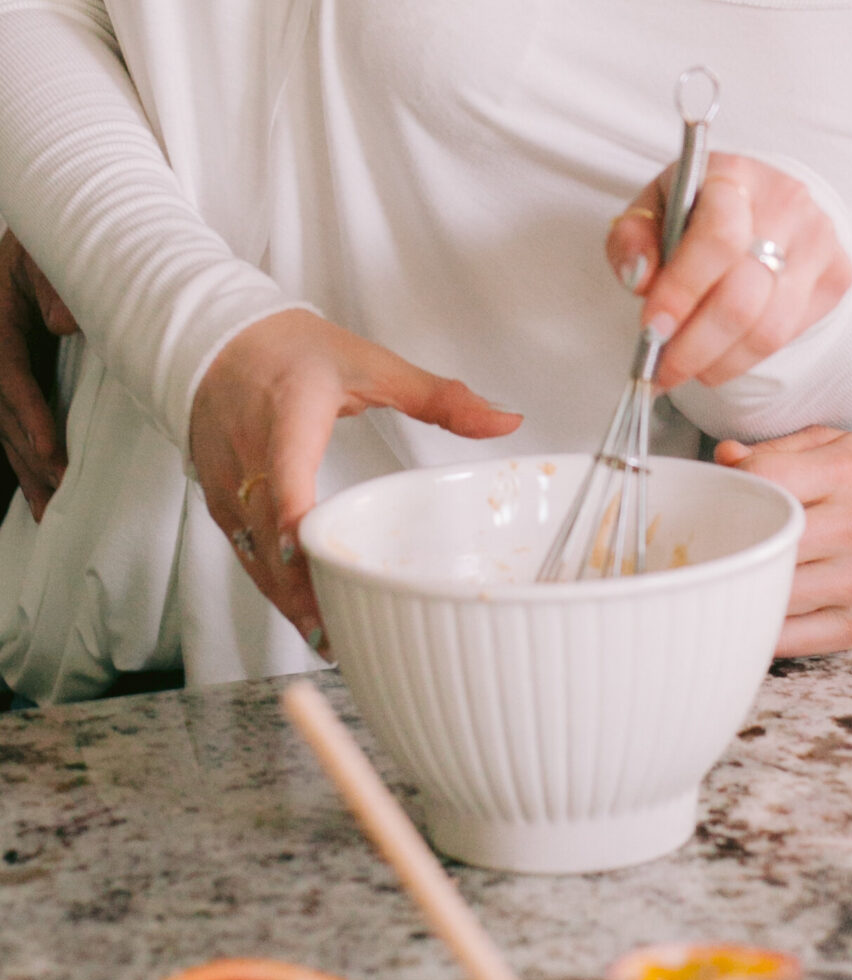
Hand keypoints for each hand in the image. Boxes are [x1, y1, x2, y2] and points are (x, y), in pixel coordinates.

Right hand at [0, 233, 78, 518]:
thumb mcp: (48, 250)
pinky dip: (25, 454)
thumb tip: (67, 323)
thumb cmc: (49, 240)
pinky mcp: (10, 373)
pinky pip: (10, 421)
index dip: (30, 414)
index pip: (8, 374)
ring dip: (26, 468)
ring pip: (3, 426)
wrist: (43, 228)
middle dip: (30, 453)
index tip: (51, 450)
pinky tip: (41, 490)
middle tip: (61, 489)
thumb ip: (56, 283)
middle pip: (2, 412)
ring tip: (48, 511)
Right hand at [189, 309, 521, 649]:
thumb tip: (506, 420)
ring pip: (253, 552)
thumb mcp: (371, 363)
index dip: (296, 520)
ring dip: (286, 597)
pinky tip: (302, 612)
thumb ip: (441, 397)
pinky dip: (271, 584)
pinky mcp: (218, 500)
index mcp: (289, 416)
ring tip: (328, 639)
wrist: (217, 340)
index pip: (287, 473)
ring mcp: (227, 482)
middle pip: (270, 532)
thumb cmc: (292, 351)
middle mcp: (250, 454)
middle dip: (300, 586)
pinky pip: (244, 550)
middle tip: (339, 631)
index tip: (310, 557)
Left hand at [606, 154, 851, 391]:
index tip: (651, 330)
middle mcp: (786, 203)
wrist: (760, 202)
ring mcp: (819, 241)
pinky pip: (789, 336)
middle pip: (743, 297)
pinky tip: (719, 355)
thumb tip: (641, 278)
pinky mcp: (837, 275)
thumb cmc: (697, 209)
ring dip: (719, 362)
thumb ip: (633, 240)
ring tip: (687, 370)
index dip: (682, 291)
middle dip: (694, 346)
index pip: (717, 239)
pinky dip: (746, 357)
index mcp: (734, 175)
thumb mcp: (651, 210)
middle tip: (661, 370)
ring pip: (769, 328)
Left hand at [715, 427, 851, 653]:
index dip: (730, 491)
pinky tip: (752, 616)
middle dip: (729, 546)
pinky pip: (792, 638)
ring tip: (724, 584)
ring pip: (774, 592)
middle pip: (765, 540)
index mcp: (846, 473)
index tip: (720, 504)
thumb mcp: (843, 450)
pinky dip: (763, 631)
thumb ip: (781, 449)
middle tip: (709, 551)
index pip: (765, 478)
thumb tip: (725, 458)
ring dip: (741, 592)